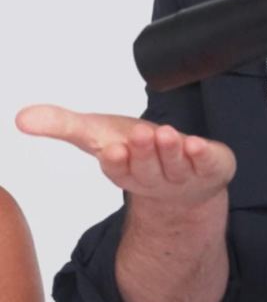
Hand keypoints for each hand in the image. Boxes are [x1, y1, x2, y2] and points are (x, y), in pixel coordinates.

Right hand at [15, 105, 235, 212]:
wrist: (182, 184)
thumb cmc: (134, 152)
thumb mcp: (97, 134)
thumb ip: (62, 124)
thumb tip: (20, 117)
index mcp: (125, 171)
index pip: (117, 170)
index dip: (116, 162)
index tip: (111, 150)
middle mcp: (153, 178)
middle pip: (146, 169)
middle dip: (143, 153)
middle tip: (141, 134)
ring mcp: (183, 176)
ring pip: (175, 166)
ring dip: (170, 151)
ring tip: (165, 133)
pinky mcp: (211, 168)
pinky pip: (208, 164)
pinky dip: (203, 154)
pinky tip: (198, 144)